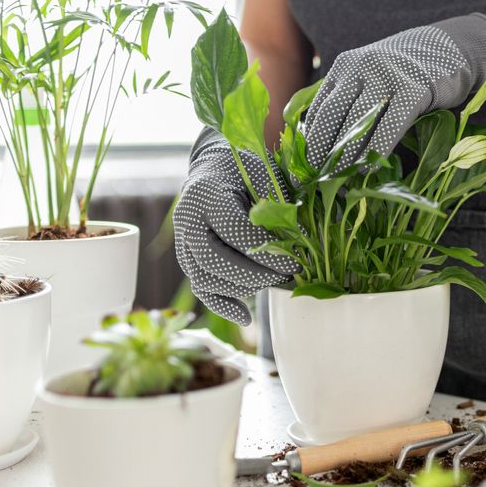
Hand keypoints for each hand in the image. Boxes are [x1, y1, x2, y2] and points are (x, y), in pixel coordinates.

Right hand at [174, 129, 297, 324]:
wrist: (217, 168)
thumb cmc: (248, 170)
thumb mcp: (266, 176)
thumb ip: (278, 204)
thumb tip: (303, 239)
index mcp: (205, 194)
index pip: (234, 230)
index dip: (266, 251)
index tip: (296, 261)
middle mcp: (186, 220)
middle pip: (214, 261)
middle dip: (255, 273)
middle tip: (287, 274)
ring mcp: (183, 242)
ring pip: (205, 279)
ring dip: (243, 288)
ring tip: (275, 281)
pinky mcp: (189, 260)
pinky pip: (201, 289)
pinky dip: (222, 305)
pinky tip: (246, 318)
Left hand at [303, 14, 485, 170]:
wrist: (451, 48)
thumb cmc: (407, 73)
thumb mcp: (372, 77)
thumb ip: (350, 99)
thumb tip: (323, 140)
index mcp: (346, 65)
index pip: (320, 106)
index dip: (309, 138)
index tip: (304, 164)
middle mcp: (362, 66)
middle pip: (333, 113)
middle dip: (321, 148)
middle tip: (314, 175)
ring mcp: (388, 75)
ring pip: (358, 120)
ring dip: (345, 153)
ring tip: (337, 177)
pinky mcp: (414, 88)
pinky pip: (390, 125)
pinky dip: (376, 150)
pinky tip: (367, 169)